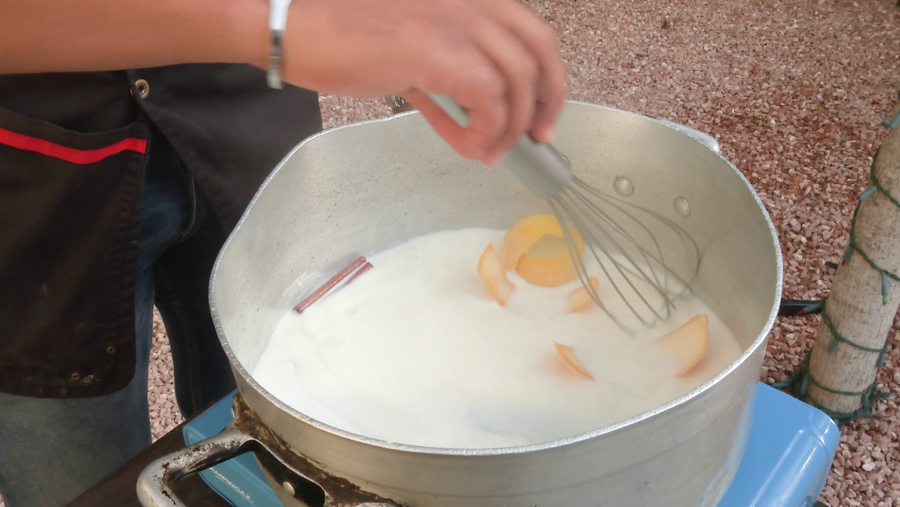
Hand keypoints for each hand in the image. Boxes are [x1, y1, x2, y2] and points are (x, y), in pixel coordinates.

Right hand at [281, 0, 565, 164]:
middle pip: (539, 48)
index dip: (547, 78)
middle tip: (535, 139)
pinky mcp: (434, 47)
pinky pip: (487, 97)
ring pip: (517, 78)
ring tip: (486, 151)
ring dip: (510, 126)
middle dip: (547, 102)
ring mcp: (454, 19)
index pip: (531, 32)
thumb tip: (475, 130)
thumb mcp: (409, 58)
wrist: (292, 26)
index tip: (540, 116)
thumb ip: (447, 87)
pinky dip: (486, 130)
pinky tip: (468, 145)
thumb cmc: (341, 38)